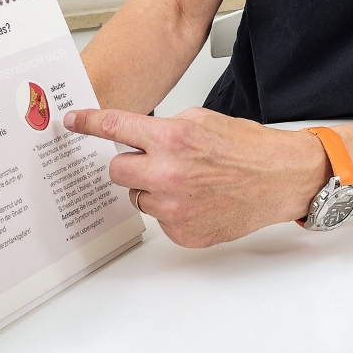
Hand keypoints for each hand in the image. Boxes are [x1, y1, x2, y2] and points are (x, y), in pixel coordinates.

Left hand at [63, 108, 329, 247]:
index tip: (71, 121)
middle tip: (154, 160)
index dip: (88, 123)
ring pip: (137, 196)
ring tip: (188, 181)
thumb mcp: (204, 120)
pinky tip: (198, 200)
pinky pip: (158, 218)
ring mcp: (173, 206)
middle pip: (116, 170)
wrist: (281, 178)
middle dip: (130, 162)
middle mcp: (168, 173)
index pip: (115, 127)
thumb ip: (165, 128)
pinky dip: (172, 209)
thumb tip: (138, 136)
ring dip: (152, 188)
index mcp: (172, 138)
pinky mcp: (181, 231)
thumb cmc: (250, 148)